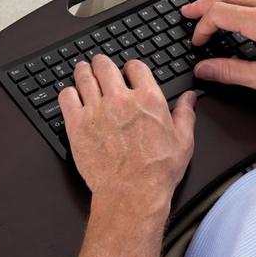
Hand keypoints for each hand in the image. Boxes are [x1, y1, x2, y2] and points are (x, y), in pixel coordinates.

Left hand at [58, 55, 196, 215]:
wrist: (132, 193)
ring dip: (83, 71)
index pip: (135, 66)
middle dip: (102, 63)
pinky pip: (66, 97)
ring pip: (84, 77)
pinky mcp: (77, 125)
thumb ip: (185, 114)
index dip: (130, 66)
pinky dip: (68, 92)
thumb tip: (189, 98)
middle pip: (105, 65)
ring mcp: (96, 110)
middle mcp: (121, 99)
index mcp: (148, 98)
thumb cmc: (158, 171)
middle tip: (100, 64)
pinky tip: (71, 95)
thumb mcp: (183, 141)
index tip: (128, 72)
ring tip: (83, 70)